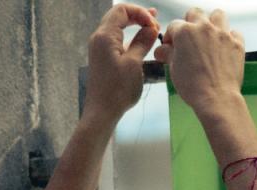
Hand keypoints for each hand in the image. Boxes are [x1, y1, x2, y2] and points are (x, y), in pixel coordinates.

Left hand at [82, 4, 157, 123]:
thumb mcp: (134, 63)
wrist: (102, 111)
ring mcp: (99, 47)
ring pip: (117, 26)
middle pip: (118, 15)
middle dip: (138, 15)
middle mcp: (99, 37)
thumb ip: (142, 42)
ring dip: (134, 24)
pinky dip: (129, 35)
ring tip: (152, 27)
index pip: (122, 10)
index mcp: (105, 36)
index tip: (154, 24)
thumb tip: (151, 28)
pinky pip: (116, 38)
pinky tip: (141, 40)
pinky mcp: (103, 56)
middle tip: (156, 21)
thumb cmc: (118, 89)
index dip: (140, 13)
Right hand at [154, 8, 245, 119]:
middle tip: (190, 38)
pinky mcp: (237, 44)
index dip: (171, 36)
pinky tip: (225, 47)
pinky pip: (235, 32)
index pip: (174, 26)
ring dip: (213, 22)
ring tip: (209, 36)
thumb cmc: (192, 85)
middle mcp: (204, 28)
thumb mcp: (173, 68)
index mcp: (185, 32)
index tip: (171, 46)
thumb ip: (168, 54)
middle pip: (196, 13)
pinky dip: (230, 37)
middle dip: (191, 22)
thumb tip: (161, 50)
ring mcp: (223, 34)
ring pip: (218, 15)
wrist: (216, 98)